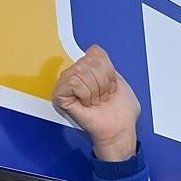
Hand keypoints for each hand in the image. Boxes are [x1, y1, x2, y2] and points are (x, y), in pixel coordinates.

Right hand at [51, 44, 140, 160]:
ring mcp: (66, 85)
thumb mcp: (120, 81)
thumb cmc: (121, 112)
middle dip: (104, 81)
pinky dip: (86, 94)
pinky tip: (87, 104)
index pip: (95, 52)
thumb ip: (106, 62)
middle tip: (103, 96)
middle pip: (90, 60)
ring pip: (81, 70)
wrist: (119, 130)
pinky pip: (73, 81)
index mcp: (88, 71)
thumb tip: (93, 50)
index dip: (109, 70)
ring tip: (95, 101)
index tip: (111, 86)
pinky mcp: (59, 96)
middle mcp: (75, 76)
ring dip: (96, 89)